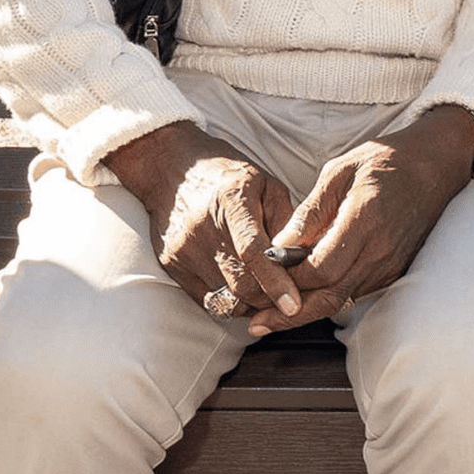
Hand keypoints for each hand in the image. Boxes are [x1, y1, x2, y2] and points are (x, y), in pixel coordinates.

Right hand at [108, 121, 303, 322]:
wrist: (170, 169)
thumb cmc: (227, 175)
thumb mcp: (266, 184)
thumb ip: (286, 221)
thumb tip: (303, 260)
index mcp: (232, 198)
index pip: (253, 250)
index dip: (275, 281)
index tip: (294, 305)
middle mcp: (204, 227)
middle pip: (241, 283)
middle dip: (270, 300)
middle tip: (290, 299)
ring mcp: (184, 249)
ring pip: (225, 299)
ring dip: (251, 304)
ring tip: (265, 292)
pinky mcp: (172, 266)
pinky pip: (206, 300)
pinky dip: (229, 302)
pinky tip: (241, 288)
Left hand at [256, 105, 473, 330]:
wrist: (434, 165)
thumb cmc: (384, 160)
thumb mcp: (339, 171)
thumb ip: (310, 211)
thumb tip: (280, 246)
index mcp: (364, 218)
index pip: (321, 269)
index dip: (290, 279)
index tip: (264, 276)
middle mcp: (380, 249)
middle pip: (330, 297)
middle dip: (290, 314)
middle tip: (256, 323)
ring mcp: (390, 264)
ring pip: (342, 301)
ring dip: (306, 310)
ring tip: (270, 315)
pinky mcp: (395, 270)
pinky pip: (356, 292)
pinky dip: (329, 297)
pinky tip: (306, 295)